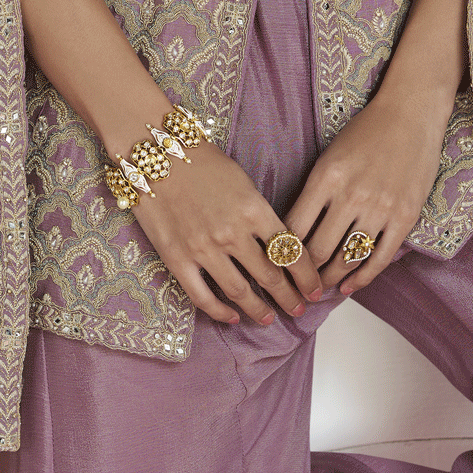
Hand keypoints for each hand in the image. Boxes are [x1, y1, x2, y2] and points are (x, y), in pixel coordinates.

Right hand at [126, 138, 324, 326]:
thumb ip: (260, 215)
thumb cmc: (202, 161)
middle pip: (270, 277)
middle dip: (289, 297)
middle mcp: (232, 233)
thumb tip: (276, 245)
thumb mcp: (243, 181)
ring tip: (270, 318)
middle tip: (299, 309)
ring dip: (259, 309)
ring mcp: (204, 249)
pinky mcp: (178, 259)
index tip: (315, 288)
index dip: (306, 275)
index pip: (290, 252)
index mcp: (254, 209)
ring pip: (240, 292)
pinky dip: (221, 312)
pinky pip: (203, 297)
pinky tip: (233, 316)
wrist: (157, 155)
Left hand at [283, 88, 451, 296]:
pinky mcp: (404, 216)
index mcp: (326, 177)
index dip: (283, 256)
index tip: (278, 269)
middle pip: (318, 251)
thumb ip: (313, 192)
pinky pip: (380, 257)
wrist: (410, 113)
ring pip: (347, 259)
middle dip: (304, 276)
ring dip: (331, 280)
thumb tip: (294, 232)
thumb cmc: (366, 131)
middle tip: (296, 288)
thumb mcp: (329, 156)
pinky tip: (350, 285)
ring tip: (321, 289)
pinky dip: (362, 277)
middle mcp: (351, 195)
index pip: (294, 229)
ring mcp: (380, 207)